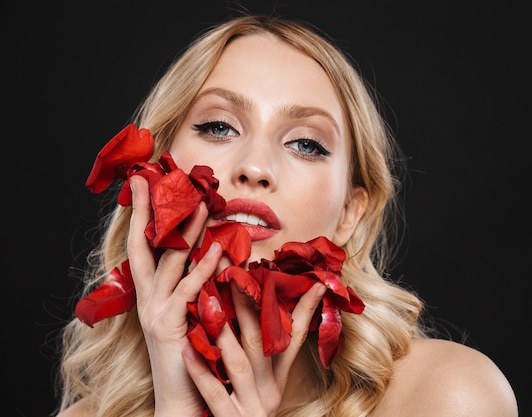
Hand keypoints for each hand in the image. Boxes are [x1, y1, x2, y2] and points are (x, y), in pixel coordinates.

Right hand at [127, 174, 221, 416]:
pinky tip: (218, 249)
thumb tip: (215, 252)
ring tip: (202, 204)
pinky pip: (189, 290)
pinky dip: (203, 268)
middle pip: (144, 246)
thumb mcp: (193, 313)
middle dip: (147, 211)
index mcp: (152, 294)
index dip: (142, 216)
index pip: (143, 247)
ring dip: (185, 231)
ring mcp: (155, 311)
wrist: (187, 399)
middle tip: (154, 178)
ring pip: (168, 262)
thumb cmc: (195, 355)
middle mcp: (148, 299)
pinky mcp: (170, 325)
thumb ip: (198, 285)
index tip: (145, 183)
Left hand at [182, 271, 326, 416]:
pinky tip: (187, 348)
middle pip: (264, 343)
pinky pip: (215, 393)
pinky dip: (202, 370)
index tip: (310, 280)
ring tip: (208, 302)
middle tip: (238, 272)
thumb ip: (269, 362)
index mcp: (278, 382)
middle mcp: (270, 393)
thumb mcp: (266, 392)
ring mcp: (252, 408)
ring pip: (241, 364)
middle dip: (251, 307)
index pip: (295, 340)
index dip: (304, 310)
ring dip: (225, 331)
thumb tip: (273, 327)